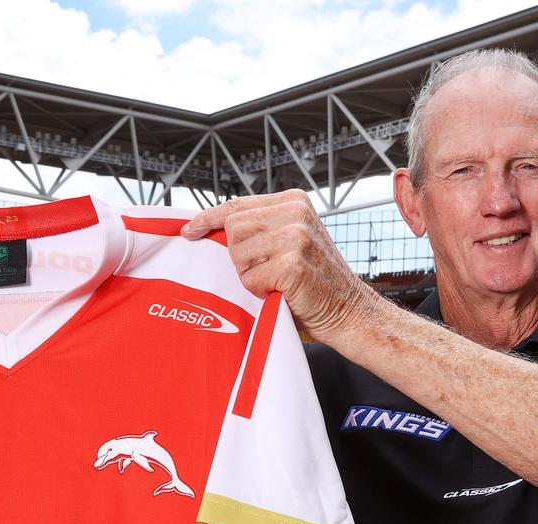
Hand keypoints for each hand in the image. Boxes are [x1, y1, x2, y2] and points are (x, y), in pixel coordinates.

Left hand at [180, 189, 382, 343]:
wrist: (348, 309)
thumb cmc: (314, 280)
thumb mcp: (291, 240)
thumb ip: (262, 228)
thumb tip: (211, 227)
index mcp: (293, 201)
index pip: (237, 205)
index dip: (208, 218)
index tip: (189, 229)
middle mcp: (295, 212)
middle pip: (233, 228)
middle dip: (239, 255)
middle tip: (265, 269)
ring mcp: (295, 237)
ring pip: (238, 254)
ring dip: (251, 274)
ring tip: (277, 279)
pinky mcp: (292, 264)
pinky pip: (251, 278)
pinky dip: (260, 290)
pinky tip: (282, 290)